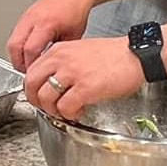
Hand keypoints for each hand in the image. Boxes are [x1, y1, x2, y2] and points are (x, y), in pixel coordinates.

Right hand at [7, 0, 94, 70]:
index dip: (31, 66)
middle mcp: (32, 19)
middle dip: (18, 63)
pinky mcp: (24, 16)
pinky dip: (19, 47)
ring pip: (11, 41)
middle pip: (14, 46)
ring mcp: (26, 17)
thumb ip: (59, 52)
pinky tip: (29, 53)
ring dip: (16, 55)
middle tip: (27, 73)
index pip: (30, 50)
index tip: (36, 74)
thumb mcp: (72, 36)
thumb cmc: (75, 10)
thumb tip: (51, 68)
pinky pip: (15, 35)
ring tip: (28, 65)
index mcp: (46, 24)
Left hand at [23, 37, 143, 120]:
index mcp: (58, 50)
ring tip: (66, 111)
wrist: (136, 55)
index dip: (32, 89)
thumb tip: (51, 83)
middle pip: (31, 85)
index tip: (39, 97)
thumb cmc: (112, 55)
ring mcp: (72, 73)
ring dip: (53, 110)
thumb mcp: (80, 51)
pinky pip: (65, 108)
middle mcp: (61, 59)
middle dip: (36, 102)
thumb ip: (63, 64)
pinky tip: (80, 111)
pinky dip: (70, 115)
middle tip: (47, 109)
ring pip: (45, 98)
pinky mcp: (85, 88)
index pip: (31, 71)